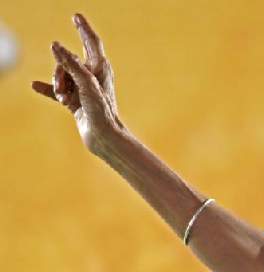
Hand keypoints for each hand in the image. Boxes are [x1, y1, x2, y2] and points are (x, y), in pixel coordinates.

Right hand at [31, 13, 124, 155]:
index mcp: (101, 68)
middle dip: (60, 70)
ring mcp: (84, 89)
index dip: (84, 28)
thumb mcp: (85, 83)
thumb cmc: (101, 110)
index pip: (91, 42)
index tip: (76, 16)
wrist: (104, 137)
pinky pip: (57, 91)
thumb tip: (55, 45)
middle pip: (68, 61)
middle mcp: (93, 77)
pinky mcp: (77, 102)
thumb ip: (70, 63)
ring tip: (64, 98)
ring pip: (61, 76)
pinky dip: (48, 89)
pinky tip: (34, 85)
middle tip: (62, 87)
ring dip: (57, 85)